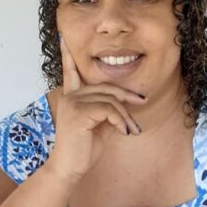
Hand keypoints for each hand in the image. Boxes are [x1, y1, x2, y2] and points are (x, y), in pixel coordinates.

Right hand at [49, 34, 147, 180]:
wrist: (69, 169)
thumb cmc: (83, 150)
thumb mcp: (99, 127)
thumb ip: (108, 112)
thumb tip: (125, 106)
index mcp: (72, 98)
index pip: (70, 72)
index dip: (68, 55)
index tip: (63, 37)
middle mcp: (70, 97)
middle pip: (105, 86)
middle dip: (126, 95)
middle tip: (143, 102)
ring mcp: (72, 104)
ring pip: (110, 99)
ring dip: (126, 115)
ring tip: (132, 129)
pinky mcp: (78, 113)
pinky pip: (108, 110)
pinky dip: (121, 120)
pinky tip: (124, 132)